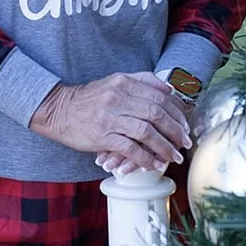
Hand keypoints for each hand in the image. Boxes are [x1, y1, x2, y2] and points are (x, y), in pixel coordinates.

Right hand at [31, 71, 191, 172]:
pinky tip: (154, 164)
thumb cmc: (91, 98)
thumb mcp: (115, 81)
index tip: (185, 125)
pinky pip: (130, 148)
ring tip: (174, 156)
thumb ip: (143, 81)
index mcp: (124, 82)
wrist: (59, 109)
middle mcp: (118, 97)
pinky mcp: (102, 136)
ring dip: (164, 146)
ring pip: (146, 132)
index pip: (159, 97)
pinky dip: (145, 157)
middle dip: (175, 130)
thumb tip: (170, 90)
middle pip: (156, 113)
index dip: (176, 112)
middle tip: (185, 142)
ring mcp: (110, 117)